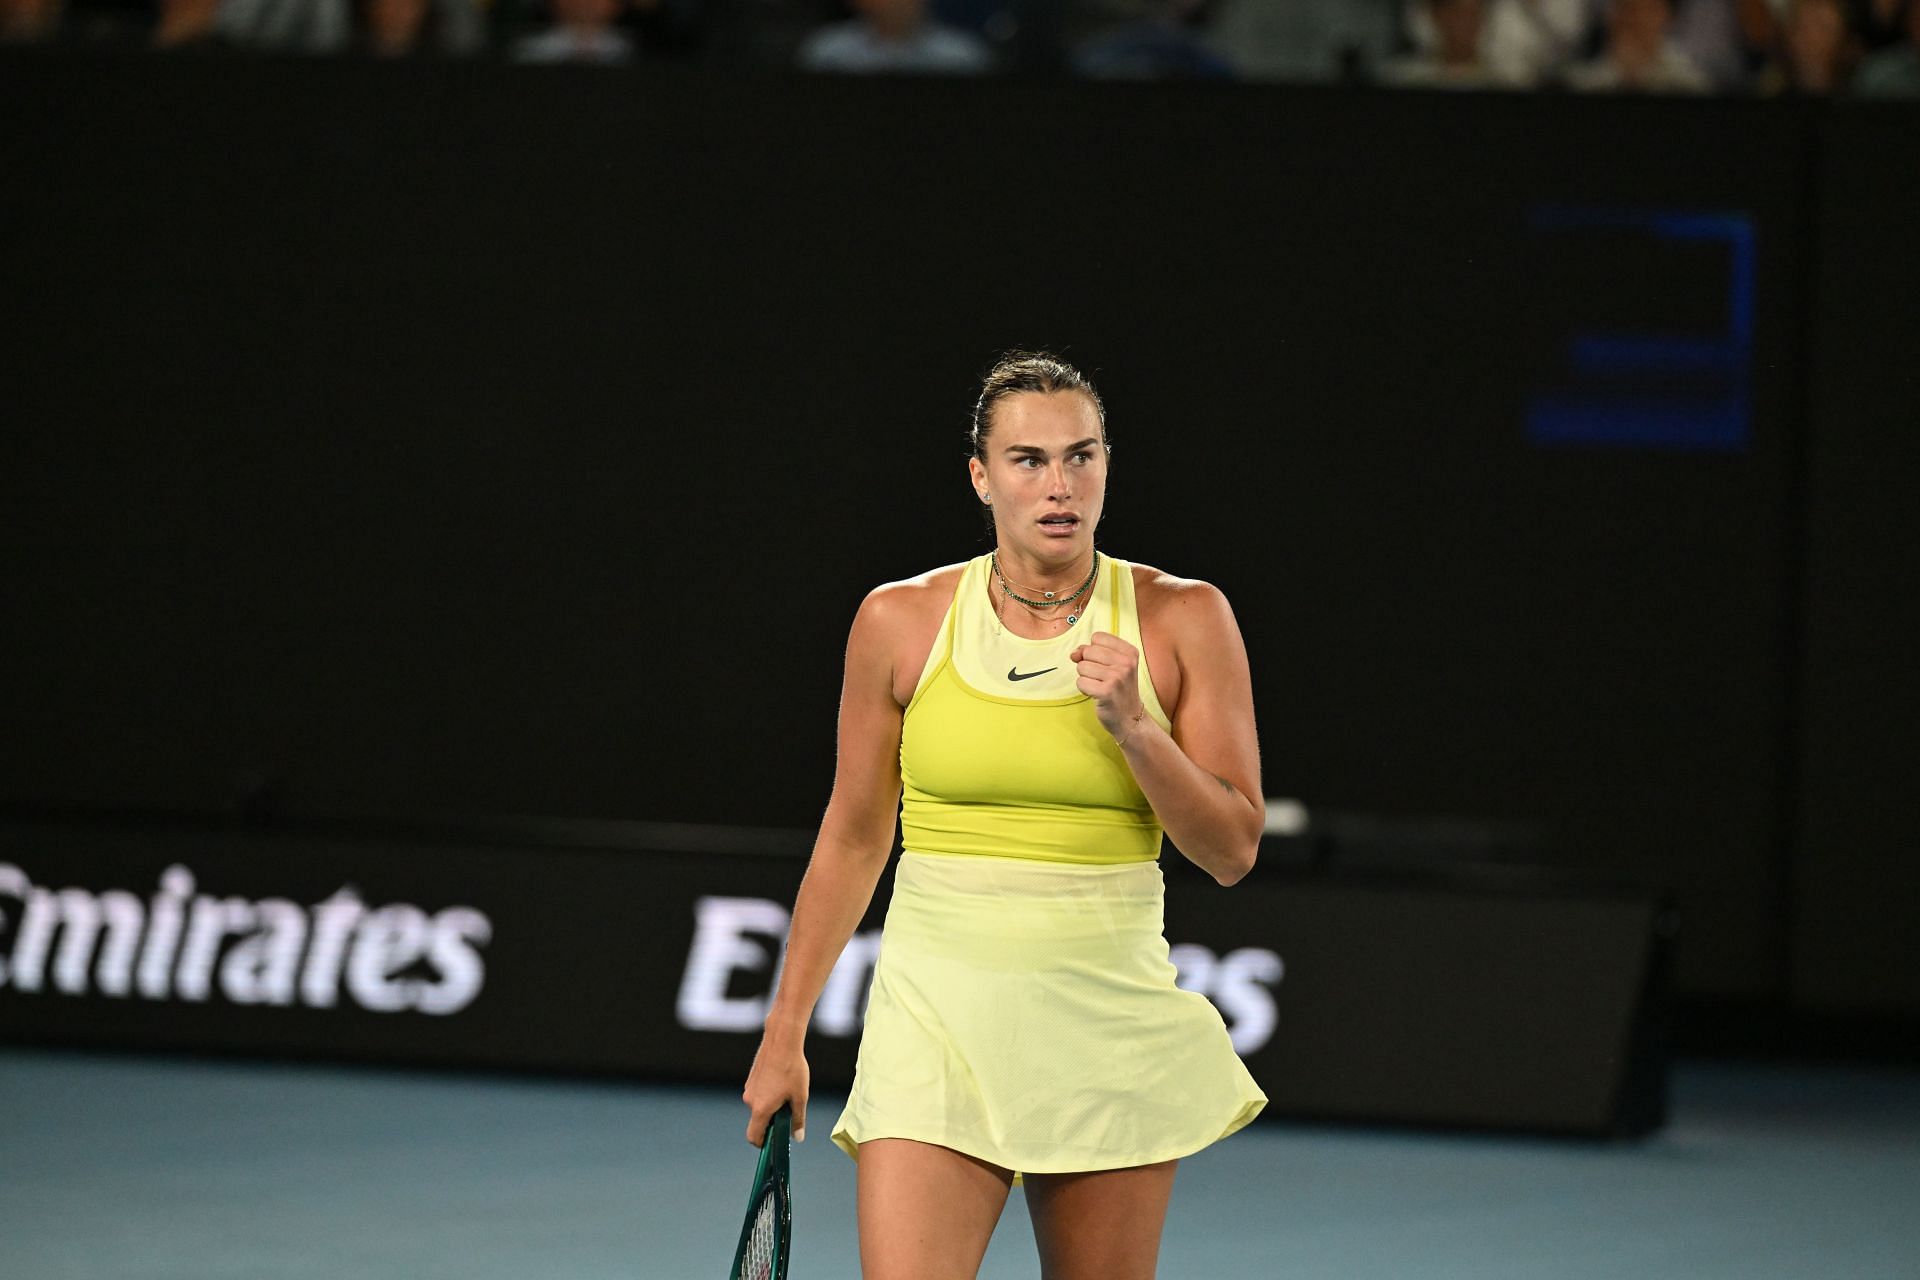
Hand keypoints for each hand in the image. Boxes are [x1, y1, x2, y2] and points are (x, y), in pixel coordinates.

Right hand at [742, 1030, 809, 1147]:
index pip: (753, 1137)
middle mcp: (750, 1100)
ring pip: (759, 1106)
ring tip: (788, 1092)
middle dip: (772, 1121)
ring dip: (771, 1106)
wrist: (782, 1041)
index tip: (774, 1142)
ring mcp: (749, 1089)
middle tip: (789, 1111)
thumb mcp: (800, 1097)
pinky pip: (758, 1094)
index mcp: (761, 1109)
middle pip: (759, 1121)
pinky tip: (782, 1081)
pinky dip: (768, 1094)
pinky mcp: (751, 1079)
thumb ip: (798, 1120)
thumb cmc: (792, 1069)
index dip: (763, 1144)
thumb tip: (797, 1138)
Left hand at [1070, 631, 1146, 741]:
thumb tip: (1074, 653)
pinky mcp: (1107, 691)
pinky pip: (1080, 682)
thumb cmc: (1118, 689)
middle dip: (1088, 665)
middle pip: (1088, 651)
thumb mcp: (1112, 666)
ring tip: (1099, 686)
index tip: (1104, 664)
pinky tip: (1096, 694)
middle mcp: (1126, 662)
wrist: (1129, 718)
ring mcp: (1118, 677)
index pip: (1097, 637)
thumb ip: (1091, 652)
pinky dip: (1084, 689)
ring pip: (1082, 666)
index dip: (1093, 651)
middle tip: (1101, 678)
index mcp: (1130, 652)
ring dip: (1086, 678)